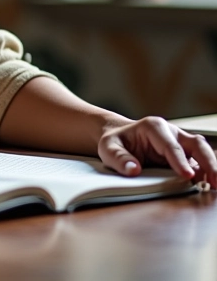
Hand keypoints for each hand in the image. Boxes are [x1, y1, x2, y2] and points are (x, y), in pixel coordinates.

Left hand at [98, 116, 216, 188]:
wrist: (120, 139)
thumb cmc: (116, 142)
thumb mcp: (108, 148)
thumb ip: (119, 158)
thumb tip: (133, 170)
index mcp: (153, 127)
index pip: (171, 145)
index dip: (180, 161)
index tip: (187, 175)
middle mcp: (171, 132)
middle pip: (196, 144)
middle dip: (208, 162)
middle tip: (214, 182)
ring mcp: (181, 143)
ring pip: (203, 151)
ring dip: (212, 168)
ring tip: (215, 186)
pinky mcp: (185, 155)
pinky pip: (200, 163)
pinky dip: (207, 173)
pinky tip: (209, 185)